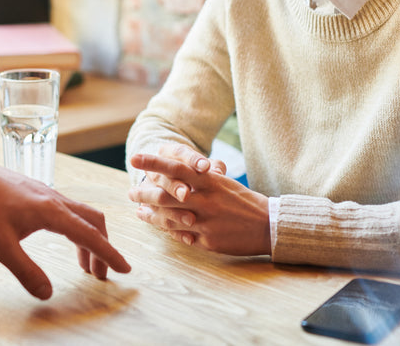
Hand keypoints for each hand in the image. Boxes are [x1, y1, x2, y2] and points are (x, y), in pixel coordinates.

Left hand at [0, 156, 130, 299]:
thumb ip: (25, 270)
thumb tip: (47, 294)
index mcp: (51, 211)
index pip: (90, 235)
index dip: (109, 254)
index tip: (125, 269)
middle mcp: (55, 199)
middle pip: (94, 221)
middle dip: (103, 248)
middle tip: (102, 275)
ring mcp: (48, 193)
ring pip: (82, 215)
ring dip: (90, 239)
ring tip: (85, 266)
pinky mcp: (39, 192)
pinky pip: (70, 210)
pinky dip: (77, 229)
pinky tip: (65, 241)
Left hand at [128, 144, 269, 256]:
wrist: (268, 226)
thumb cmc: (245, 201)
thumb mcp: (225, 184)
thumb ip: (204, 178)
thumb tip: (186, 169)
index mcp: (210, 182)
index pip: (177, 168)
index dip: (154, 163)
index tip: (135, 158)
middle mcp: (205, 200)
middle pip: (165, 195)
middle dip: (144, 194)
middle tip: (130, 193)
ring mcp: (205, 222)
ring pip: (169, 218)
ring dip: (150, 215)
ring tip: (139, 212)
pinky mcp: (207, 241)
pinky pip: (180, 235)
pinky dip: (167, 230)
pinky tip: (158, 227)